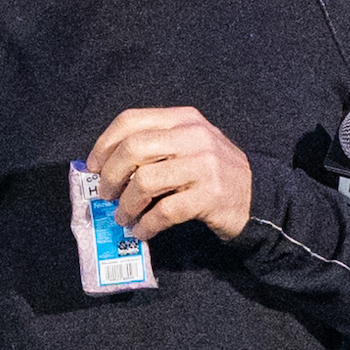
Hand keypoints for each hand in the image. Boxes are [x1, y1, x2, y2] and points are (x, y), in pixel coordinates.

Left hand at [86, 107, 252, 240]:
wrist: (257, 195)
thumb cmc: (213, 171)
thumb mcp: (188, 144)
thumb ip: (154, 145)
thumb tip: (105, 166)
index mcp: (182, 118)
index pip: (131, 120)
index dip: (104, 144)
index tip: (92, 166)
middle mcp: (193, 136)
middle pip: (133, 149)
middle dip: (110, 175)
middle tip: (104, 195)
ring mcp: (204, 165)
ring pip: (146, 181)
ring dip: (126, 205)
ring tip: (123, 217)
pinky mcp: (210, 196)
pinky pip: (165, 211)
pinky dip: (146, 224)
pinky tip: (142, 231)